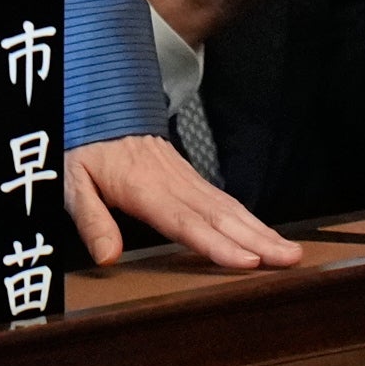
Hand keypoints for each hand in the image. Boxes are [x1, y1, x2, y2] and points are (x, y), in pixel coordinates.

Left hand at [64, 131, 300, 270]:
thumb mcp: (73, 182)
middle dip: (259, 240)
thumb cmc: (84, 148)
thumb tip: (107, 257)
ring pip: (230, 208)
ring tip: (291, 253)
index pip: (186, 221)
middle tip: (290, 260)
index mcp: (144, 187)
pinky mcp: (190, 178)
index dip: (217, 243)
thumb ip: (92, 220)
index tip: (247, 260)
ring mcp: (186, 178)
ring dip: (263, 231)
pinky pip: (225, 201)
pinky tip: (267, 235)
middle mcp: (173, 182)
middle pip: (221, 216)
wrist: (97, 105)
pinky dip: (251, 219)